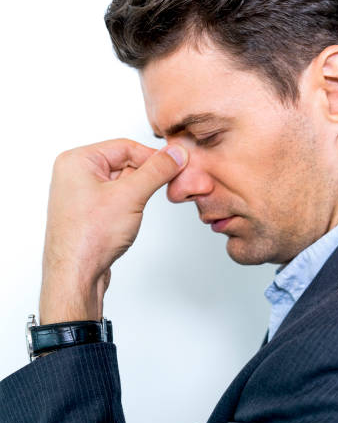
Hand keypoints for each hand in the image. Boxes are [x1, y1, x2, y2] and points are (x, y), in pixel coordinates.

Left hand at [39, 138, 187, 323]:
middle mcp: (75, 175)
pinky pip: (116, 199)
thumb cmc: (88, 238)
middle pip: (124, 162)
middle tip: (166, 186)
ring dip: (137, 194)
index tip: (176, 164)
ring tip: (135, 212)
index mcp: (77, 161)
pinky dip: (129, 205)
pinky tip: (128, 220)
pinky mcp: (89, 213)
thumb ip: (156, 171)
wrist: (75, 276)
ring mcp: (81, 195)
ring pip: (122, 182)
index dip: (153, 156)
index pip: (125, 146)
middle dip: (145, 176)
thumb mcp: (130, 196)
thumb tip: (175, 154)